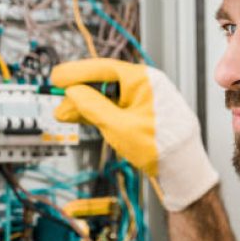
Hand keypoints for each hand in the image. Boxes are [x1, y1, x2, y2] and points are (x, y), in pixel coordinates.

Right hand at [51, 58, 217, 210]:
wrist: (183, 171)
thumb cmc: (161, 148)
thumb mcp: (120, 127)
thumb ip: (93, 107)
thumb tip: (73, 92)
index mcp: (145, 80)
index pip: (104, 69)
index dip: (77, 73)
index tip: (56, 77)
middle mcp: (146, 86)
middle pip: (105, 84)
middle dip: (79, 94)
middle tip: (59, 104)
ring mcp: (145, 102)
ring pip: (109, 99)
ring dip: (87, 107)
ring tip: (65, 114)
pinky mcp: (143, 117)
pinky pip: (117, 110)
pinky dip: (100, 115)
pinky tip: (83, 118)